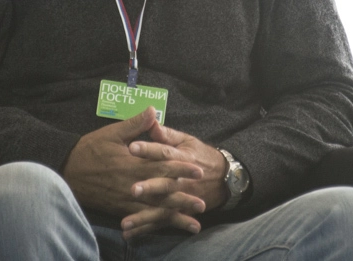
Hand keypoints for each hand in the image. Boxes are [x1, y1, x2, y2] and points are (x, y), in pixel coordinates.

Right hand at [62, 107, 205, 234]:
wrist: (67, 170)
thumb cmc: (90, 149)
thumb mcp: (112, 133)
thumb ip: (135, 124)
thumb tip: (154, 110)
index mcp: (133, 163)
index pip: (163, 165)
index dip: (182, 167)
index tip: (199, 170)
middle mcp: (132, 184)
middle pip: (163, 193)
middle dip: (183, 198)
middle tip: (203, 204)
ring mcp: (126, 199)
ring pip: (154, 210)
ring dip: (174, 217)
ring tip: (194, 224)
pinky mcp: (119, 208)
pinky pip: (141, 219)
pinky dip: (156, 226)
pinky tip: (166, 230)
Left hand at [121, 119, 228, 237]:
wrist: (226, 177)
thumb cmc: (201, 155)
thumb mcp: (187, 140)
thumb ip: (167, 134)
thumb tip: (151, 120)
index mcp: (183, 157)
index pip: (165, 152)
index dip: (149, 149)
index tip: (132, 146)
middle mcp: (184, 179)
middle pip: (166, 183)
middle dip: (150, 187)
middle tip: (132, 189)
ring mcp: (185, 197)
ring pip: (164, 206)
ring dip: (146, 214)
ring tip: (126, 221)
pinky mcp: (183, 211)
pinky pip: (165, 221)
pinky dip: (148, 227)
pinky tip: (132, 233)